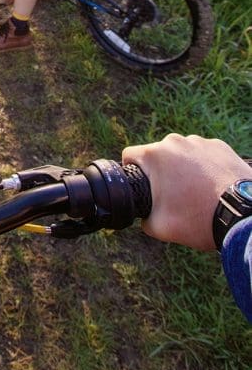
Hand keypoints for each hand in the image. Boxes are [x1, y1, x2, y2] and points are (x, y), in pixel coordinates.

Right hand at [122, 133, 248, 250]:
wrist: (242, 217)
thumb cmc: (198, 219)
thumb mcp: (159, 227)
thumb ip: (143, 218)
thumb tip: (144, 215)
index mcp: (155, 155)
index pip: (129, 154)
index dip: (130, 170)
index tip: (141, 185)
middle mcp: (175, 142)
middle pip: (158, 155)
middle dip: (161, 172)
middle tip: (173, 196)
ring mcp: (200, 142)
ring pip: (182, 154)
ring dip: (183, 168)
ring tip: (196, 193)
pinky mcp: (220, 146)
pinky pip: (204, 155)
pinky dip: (204, 167)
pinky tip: (212, 186)